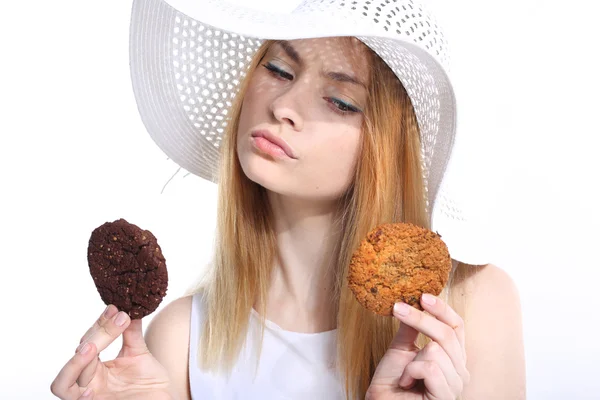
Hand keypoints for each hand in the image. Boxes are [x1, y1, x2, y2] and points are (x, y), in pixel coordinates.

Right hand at [51, 305, 172, 399]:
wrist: (161, 398)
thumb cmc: (150, 380)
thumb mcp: (139, 352)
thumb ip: (131, 332)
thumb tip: (129, 307)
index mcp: (96, 367)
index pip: (89, 341)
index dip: (100, 324)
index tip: (115, 309)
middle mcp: (88, 381)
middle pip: (78, 356)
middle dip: (96, 336)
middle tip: (115, 320)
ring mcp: (89, 395)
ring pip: (64, 383)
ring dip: (76, 363)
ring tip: (91, 348)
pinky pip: (76, 399)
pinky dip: (78, 392)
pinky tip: (91, 386)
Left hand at [366, 294, 469, 399]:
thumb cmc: (393, 382)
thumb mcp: (401, 348)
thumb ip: (411, 328)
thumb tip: (412, 300)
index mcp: (453, 357)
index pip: (457, 326)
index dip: (442, 309)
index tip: (422, 296)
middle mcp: (460, 371)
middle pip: (448, 334)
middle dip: (421, 319)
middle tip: (398, 308)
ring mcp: (456, 386)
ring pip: (437, 351)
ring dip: (412, 360)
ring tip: (405, 374)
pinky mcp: (446, 397)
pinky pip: (430, 368)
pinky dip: (411, 372)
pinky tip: (407, 383)